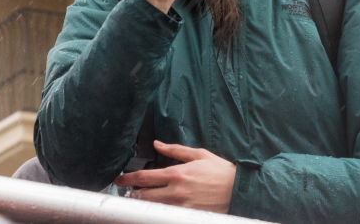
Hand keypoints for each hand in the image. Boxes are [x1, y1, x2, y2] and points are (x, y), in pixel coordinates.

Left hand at [115, 141, 235, 213]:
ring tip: (138, 201)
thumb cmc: (221, 171)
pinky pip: (169, 215)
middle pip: (145, 196)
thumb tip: (157, 144)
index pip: (144, 177)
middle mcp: (177, 191)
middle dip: (132, 194)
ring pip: (155, 207)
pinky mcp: (190, 215)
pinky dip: (160, 212)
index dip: (128, 179)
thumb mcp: (198, 154)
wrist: (240, 190)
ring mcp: (183, 206)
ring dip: (144, 204)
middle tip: (126, 193)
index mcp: (177, 173)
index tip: (119, 180)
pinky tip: (157, 209)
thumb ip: (174, 150)